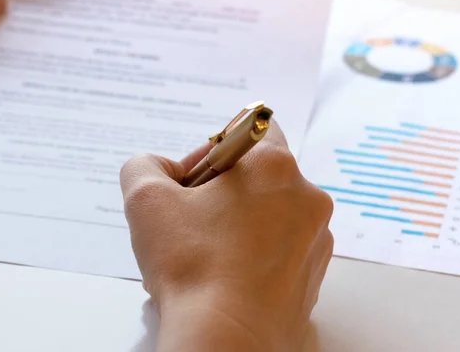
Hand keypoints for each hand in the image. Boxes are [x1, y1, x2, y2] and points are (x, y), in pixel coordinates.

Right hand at [120, 120, 333, 351]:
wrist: (226, 341)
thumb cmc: (192, 269)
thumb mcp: (146, 200)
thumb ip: (144, 165)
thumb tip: (160, 169)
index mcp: (275, 167)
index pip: (250, 128)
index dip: (214, 149)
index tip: (194, 179)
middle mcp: (307, 198)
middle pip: (258, 175)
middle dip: (221, 190)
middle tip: (190, 219)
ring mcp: (315, 240)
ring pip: (268, 213)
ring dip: (236, 222)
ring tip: (204, 252)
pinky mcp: (311, 275)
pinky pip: (278, 248)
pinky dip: (252, 253)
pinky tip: (223, 274)